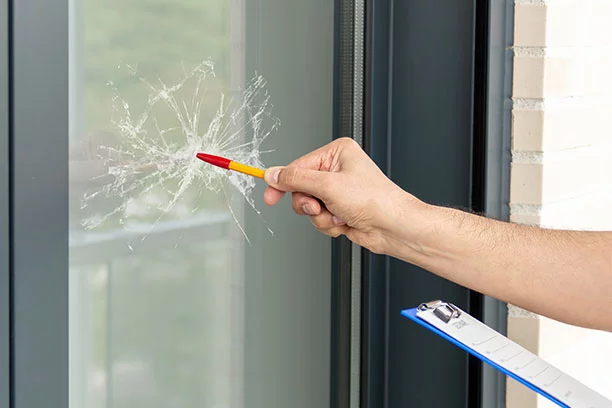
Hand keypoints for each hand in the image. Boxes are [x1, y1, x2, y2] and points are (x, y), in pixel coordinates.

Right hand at [263, 137, 421, 253]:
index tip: (270, 196)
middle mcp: (338, 170)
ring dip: (320, 216)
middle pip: (301, 188)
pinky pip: (320, 219)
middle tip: (319, 207)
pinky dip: (329, 224)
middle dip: (309, 203)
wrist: (393, 227)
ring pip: (309, 207)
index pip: (298, 166)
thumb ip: (295, 180)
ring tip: (338, 215)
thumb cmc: (374, 200)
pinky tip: (345, 222)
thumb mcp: (327, 186)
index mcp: (337, 153)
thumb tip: (274, 175)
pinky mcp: (341, 210)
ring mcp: (339, 192)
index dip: (283, 183)